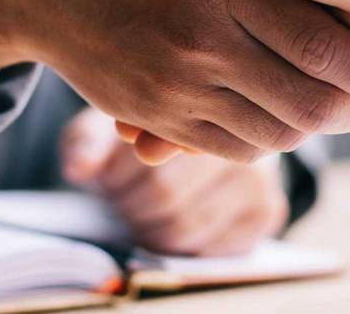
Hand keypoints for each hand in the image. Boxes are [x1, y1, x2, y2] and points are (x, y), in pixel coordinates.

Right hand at [0, 0, 349, 162]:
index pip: (316, 42)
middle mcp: (200, 41)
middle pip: (304, 101)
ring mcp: (174, 85)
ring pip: (272, 133)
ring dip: (312, 131)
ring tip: (338, 113)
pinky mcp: (155, 115)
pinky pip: (230, 148)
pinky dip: (266, 143)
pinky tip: (282, 120)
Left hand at [62, 107, 287, 255]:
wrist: (213, 122)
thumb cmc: (156, 118)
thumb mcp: (116, 115)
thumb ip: (91, 137)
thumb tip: (80, 169)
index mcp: (206, 103)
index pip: (150, 162)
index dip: (118, 180)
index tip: (105, 180)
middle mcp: (241, 134)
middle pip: (166, 197)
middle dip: (130, 206)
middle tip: (117, 200)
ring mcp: (264, 173)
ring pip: (187, 227)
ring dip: (150, 229)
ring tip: (138, 211)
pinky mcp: (270, 209)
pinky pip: (213, 247)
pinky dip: (182, 244)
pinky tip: (170, 223)